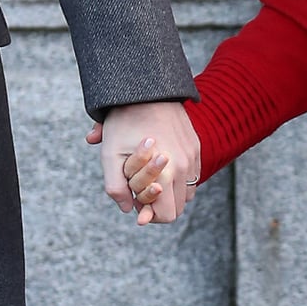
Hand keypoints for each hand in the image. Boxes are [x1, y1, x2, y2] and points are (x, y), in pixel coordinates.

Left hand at [88, 101, 201, 224]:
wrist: (145, 89)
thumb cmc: (124, 122)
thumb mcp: (110, 156)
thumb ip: (116, 188)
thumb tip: (127, 209)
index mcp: (166, 173)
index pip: (167, 215)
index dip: (151, 215)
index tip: (138, 206)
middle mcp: (184, 166)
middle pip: (179, 207)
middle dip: (160, 205)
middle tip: (141, 192)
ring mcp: (192, 155)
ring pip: (188, 192)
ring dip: (171, 192)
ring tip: (152, 180)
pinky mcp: (195, 145)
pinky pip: (193, 175)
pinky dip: (180, 179)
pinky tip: (163, 168)